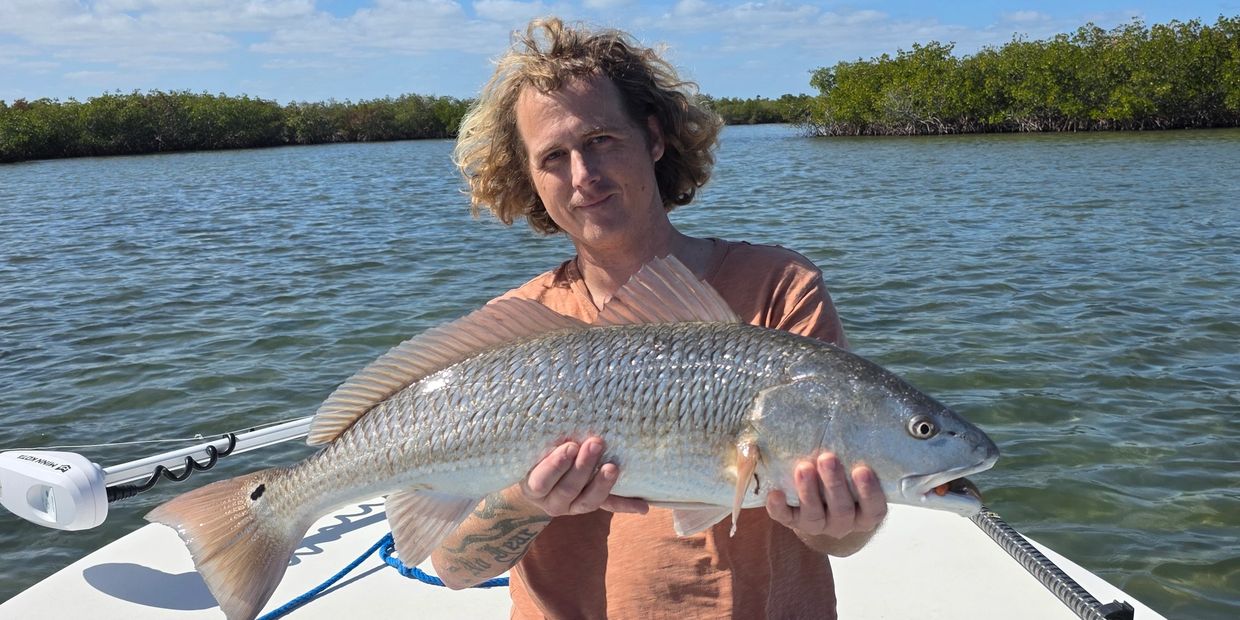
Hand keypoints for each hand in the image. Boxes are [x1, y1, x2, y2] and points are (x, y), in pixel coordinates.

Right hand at [518, 437, 649, 516]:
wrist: (540, 476)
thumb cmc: (535, 453)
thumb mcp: (534, 448)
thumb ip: (545, 439)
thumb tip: (553, 409)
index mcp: (533, 487)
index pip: (541, 481)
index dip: (555, 466)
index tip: (570, 446)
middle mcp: (551, 501)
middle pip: (567, 489)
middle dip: (583, 467)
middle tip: (596, 443)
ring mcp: (572, 507)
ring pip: (588, 501)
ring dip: (602, 484)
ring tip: (613, 467)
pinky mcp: (590, 505)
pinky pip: (608, 506)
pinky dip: (626, 505)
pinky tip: (643, 506)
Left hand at [765, 452, 886, 539]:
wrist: (824, 510)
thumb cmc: (846, 482)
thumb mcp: (855, 474)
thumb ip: (857, 457)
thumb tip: (853, 417)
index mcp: (865, 513)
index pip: (874, 508)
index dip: (869, 491)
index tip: (862, 469)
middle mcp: (844, 523)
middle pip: (842, 510)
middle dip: (834, 483)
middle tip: (827, 458)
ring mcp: (819, 525)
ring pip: (815, 515)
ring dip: (808, 491)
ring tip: (803, 468)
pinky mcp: (794, 522)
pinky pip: (786, 519)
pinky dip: (779, 507)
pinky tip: (775, 493)